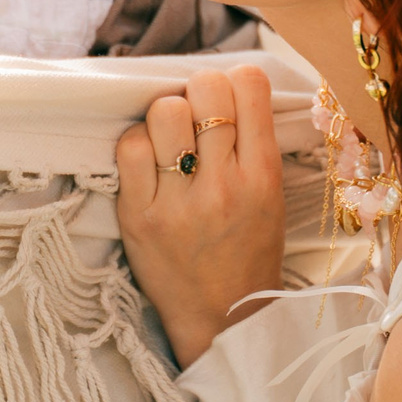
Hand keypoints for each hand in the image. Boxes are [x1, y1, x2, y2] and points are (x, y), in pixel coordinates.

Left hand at [114, 66, 283, 368]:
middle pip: (205, 89)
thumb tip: (226, 84)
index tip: (225, 100)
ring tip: (170, 141)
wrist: (224, 320)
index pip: (249, 85)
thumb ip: (253, 141)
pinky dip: (136, 144)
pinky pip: (129, 147)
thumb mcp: (272, 195)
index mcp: (264, 175)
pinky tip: (148, 162)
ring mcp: (179, 201)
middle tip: (195, 119)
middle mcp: (224, 185)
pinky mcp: (139, 216)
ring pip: (164, 112)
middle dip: (197, 93)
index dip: (232, 81)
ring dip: (165, 117)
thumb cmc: (248, 251)